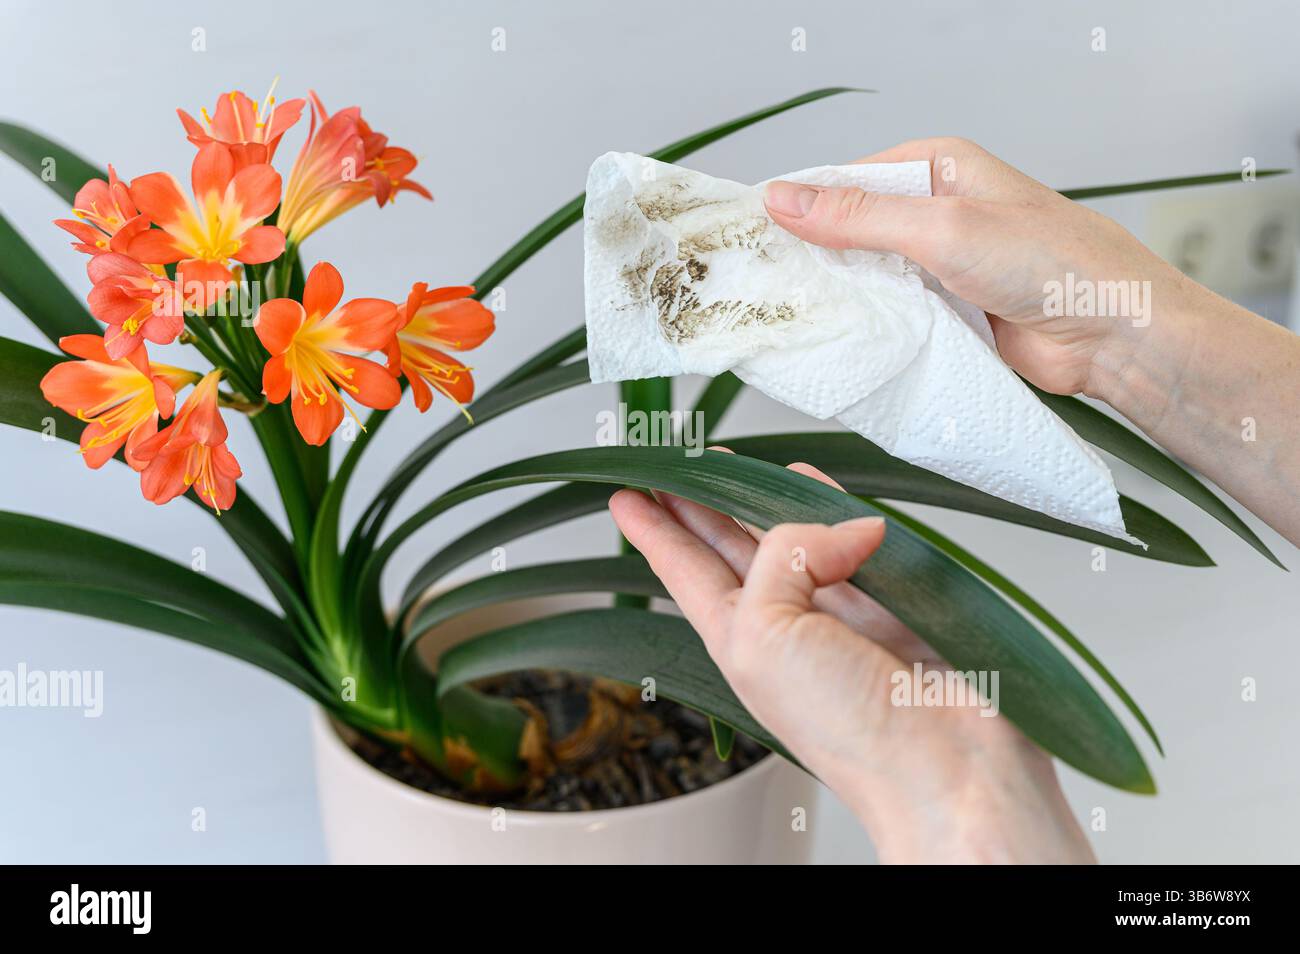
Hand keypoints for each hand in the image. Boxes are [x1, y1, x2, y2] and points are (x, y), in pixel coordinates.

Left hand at [609, 457, 1095, 863]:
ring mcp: (838, 613)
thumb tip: (842, 528)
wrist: (949, 769)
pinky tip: (814, 481)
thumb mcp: (768, 634)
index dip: (655, 532)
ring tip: (730, 461)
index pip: (684, 571)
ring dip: (762, 496)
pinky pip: (855, 538)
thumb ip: (782, 557)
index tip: (626, 496)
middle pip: (729, 548)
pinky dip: (835, 505)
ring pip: (792, 537)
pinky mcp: (893, 603)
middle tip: (670, 463)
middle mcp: (784, 627)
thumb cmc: (850, 730)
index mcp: (739, 640)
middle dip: (698, 505)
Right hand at [763, 137, 1184, 396]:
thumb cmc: (1052, 263)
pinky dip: (867, 324)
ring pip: (870, 275)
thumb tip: (785, 198)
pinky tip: (837, 337)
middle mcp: (939, 211)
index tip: (752, 236)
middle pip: (854, 228)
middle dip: (814, 254)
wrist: (1113, 335)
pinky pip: (893, 313)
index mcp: (939, 166)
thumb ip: (860, 216)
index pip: (849, 178)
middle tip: (761, 283)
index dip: (801, 206)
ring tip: (788, 314)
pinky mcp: (949, 312)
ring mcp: (943, 264)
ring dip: (840, 294)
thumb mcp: (942, 227)